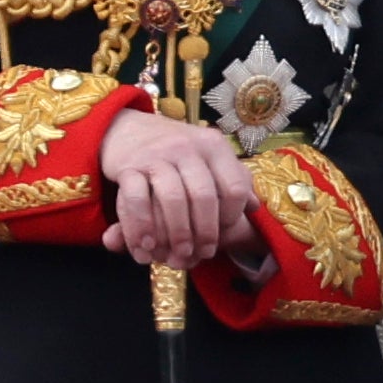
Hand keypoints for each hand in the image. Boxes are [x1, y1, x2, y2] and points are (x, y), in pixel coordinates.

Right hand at [96, 109, 255, 267]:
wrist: (129, 130)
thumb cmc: (178, 152)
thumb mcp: (209, 157)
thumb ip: (232, 178)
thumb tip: (254, 206)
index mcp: (214, 147)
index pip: (234, 186)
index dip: (234, 214)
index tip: (227, 231)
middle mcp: (188, 148)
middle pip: (204, 196)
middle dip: (206, 231)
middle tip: (204, 252)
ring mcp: (156, 155)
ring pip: (173, 199)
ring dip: (177, 232)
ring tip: (179, 253)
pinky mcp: (128, 166)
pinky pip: (136, 199)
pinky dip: (142, 226)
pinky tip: (147, 244)